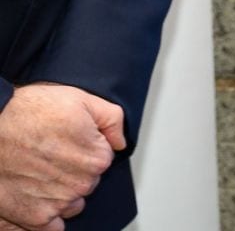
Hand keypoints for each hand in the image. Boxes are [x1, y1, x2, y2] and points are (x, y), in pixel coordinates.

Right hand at [0, 83, 124, 230]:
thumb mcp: (81, 100)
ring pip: (73, 202)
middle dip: (76, 169)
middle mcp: (81, 184)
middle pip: (89, 181)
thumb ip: (111, 119)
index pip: (104, 158)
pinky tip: (40, 197)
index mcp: (97, 157)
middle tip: (54, 154)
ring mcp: (58, 203)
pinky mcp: (35, 218)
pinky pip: (54, 226)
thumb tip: (120, 140)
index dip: (88, 147)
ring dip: (64, 192)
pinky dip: (49, 215)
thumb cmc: (31, 113)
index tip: (71, 141)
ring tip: (43, 172)